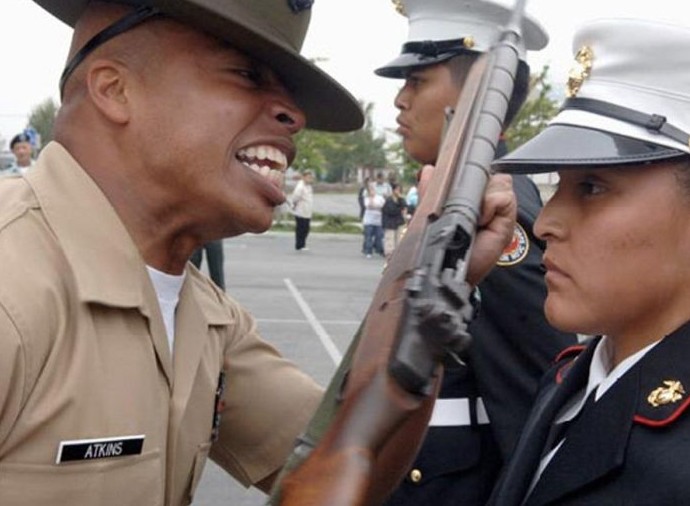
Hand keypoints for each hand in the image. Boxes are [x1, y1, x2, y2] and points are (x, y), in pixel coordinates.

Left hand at [418, 165, 516, 285]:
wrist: (453, 273)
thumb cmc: (446, 247)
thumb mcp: (434, 215)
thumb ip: (431, 192)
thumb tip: (429, 170)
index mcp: (469, 195)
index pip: (474, 170)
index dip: (467, 175)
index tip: (455, 187)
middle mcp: (487, 199)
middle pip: (488, 173)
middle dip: (473, 187)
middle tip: (461, 209)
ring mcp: (499, 207)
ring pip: (498, 181)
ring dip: (482, 199)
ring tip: (472, 218)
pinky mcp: (508, 217)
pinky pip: (503, 197)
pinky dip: (490, 207)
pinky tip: (481, 221)